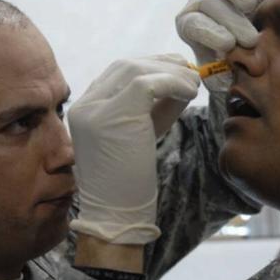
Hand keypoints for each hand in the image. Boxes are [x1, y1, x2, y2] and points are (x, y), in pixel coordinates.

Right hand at [68, 54, 199, 243]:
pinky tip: (190, 92)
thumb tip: (183, 80)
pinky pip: (146, 83)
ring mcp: (94, 110)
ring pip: (135, 69)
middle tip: (190, 73)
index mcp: (85, 110)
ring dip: (171, 73)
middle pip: (125, 66)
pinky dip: (173, 82)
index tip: (177, 73)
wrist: (115, 216)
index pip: (118, 73)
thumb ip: (154, 108)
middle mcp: (84, 106)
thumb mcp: (140, 136)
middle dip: (161, 64)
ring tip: (194, 84)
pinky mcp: (112, 117)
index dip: (151, 66)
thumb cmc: (129, 183)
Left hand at [176, 0, 266, 92]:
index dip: (210, 33)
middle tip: (251, 39)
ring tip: (251, 7)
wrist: (248, 39)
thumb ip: (221, 78)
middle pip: (207, 2)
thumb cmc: (232, 58)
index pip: (192, 23)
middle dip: (230, 21)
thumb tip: (224, 81)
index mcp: (188, 24)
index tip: (229, 45)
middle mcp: (198, 1)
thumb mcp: (224, 72)